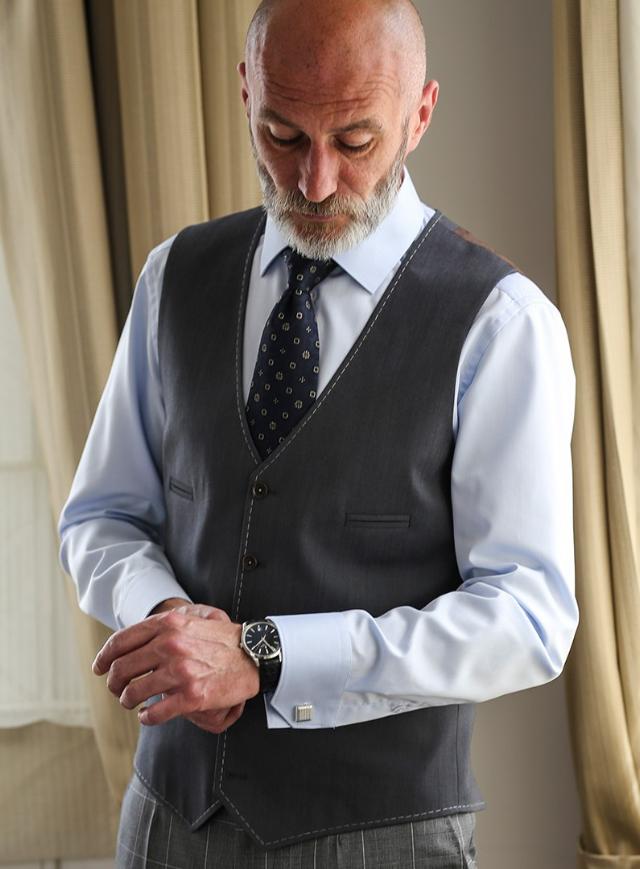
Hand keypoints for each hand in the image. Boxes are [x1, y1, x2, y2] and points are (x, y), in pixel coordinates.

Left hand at [92, 604, 258, 732]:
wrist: (253, 654)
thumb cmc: (221, 639)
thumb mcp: (190, 621)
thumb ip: (161, 630)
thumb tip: (130, 645)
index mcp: (168, 625)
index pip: (120, 642)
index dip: (103, 657)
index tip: (99, 667)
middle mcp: (170, 646)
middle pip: (121, 669)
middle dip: (113, 683)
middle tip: (116, 689)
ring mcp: (180, 672)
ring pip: (134, 693)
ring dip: (128, 701)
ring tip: (133, 703)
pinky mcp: (191, 696)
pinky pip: (155, 713)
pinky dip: (146, 718)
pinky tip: (148, 716)